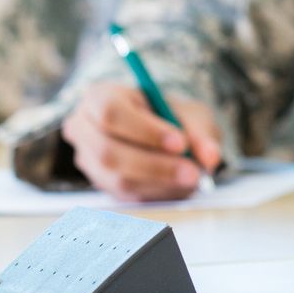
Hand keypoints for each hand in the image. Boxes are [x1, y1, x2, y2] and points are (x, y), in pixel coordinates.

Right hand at [61, 81, 223, 200]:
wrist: (159, 132)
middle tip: (193, 171)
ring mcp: (88, 161)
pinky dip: (157, 192)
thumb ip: (200, 132)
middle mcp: (83, 129)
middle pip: (109, 151)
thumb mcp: (190, 113)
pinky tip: (178, 184)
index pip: (111, 113)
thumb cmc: (170, 115)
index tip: (181, 142)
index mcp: (98, 97)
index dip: (145, 130)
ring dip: (160, 182)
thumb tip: (210, 158)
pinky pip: (127, 195)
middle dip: (155, 165)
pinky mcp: (101, 185)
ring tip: (193, 177)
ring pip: (118, 179)